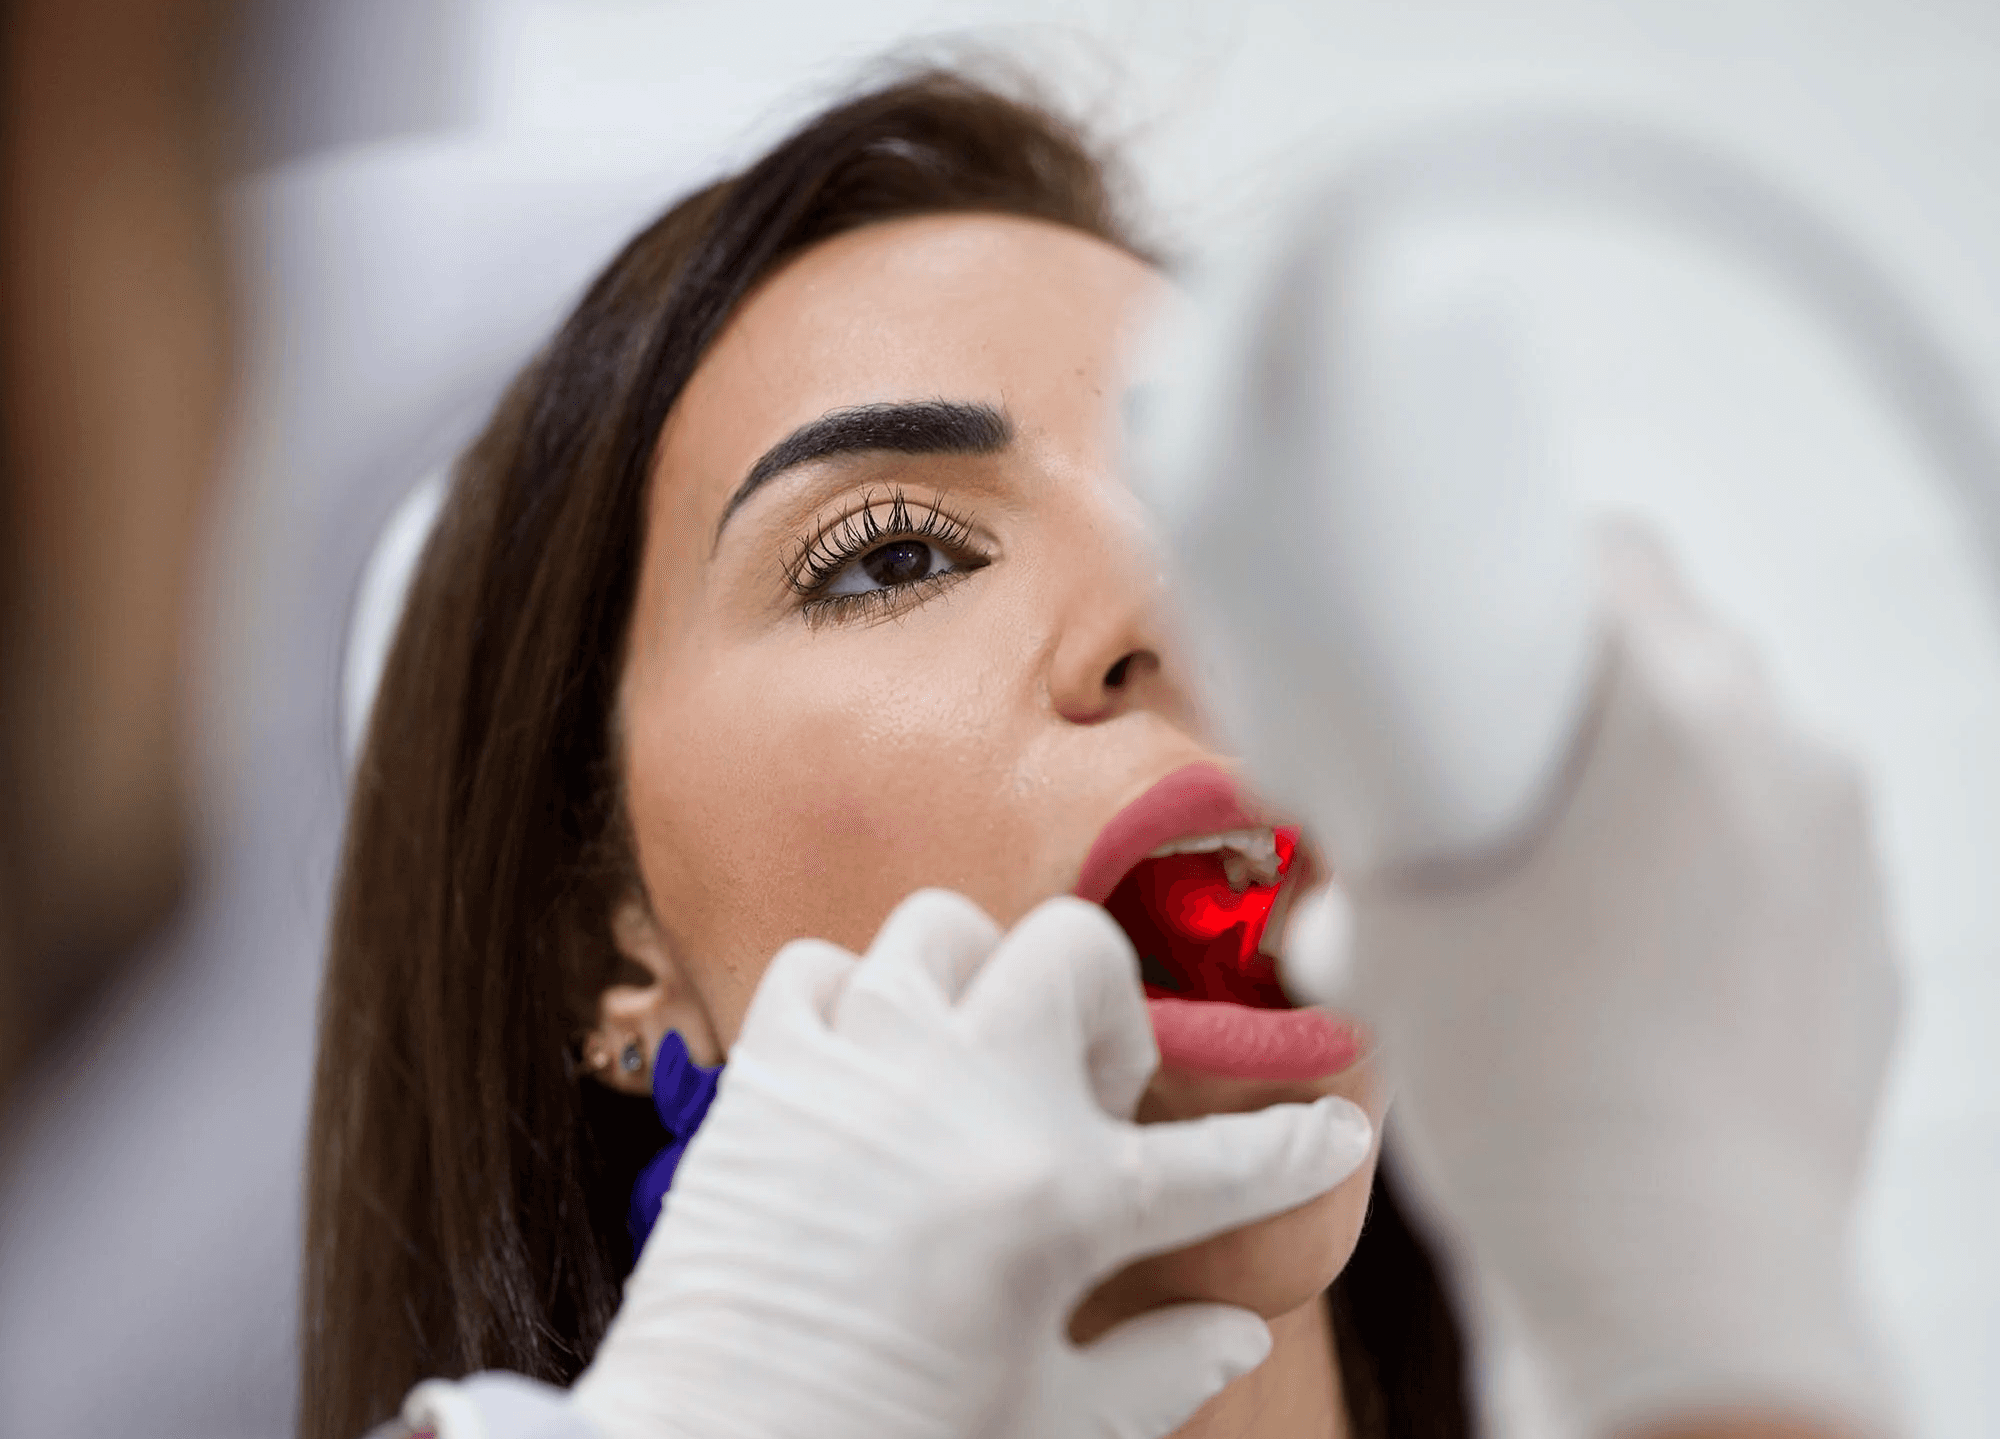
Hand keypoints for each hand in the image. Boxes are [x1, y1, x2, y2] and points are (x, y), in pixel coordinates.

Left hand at [569, 889, 1374, 1438]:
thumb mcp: (1053, 1427)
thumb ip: (1159, 1368)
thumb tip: (1240, 1329)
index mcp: (1063, 1201)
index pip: (1226, 1162)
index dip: (1300, 1146)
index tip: (1335, 1127)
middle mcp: (969, 1099)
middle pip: (1077, 950)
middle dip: (1108, 1008)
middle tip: (1088, 1095)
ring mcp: (862, 1068)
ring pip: (943, 928)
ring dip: (978, 986)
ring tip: (972, 1066)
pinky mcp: (767, 1074)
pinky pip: (820, 970)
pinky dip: (851, 1004)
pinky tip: (867, 1077)